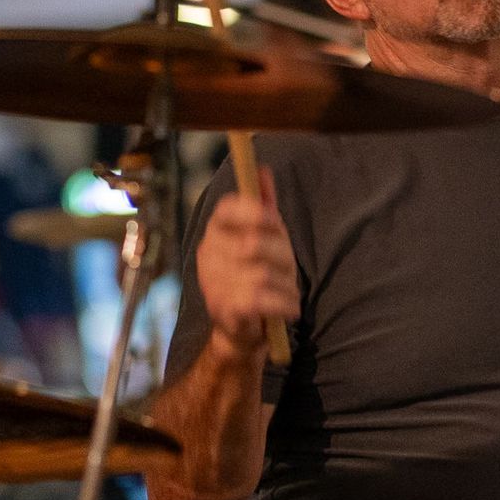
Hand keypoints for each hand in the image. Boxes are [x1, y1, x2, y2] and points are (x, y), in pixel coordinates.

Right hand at [196, 166, 298, 353]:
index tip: (276, 222)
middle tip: (290, 271)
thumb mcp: (266, 238)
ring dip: (287, 287)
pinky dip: (284, 305)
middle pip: (254, 243)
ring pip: (262, 274)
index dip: (255, 212)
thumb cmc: (256, 276)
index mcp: (216, 231)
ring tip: (289, 294)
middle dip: (284, 258)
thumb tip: (263, 170)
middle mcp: (208, 254)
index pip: (227, 208)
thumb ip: (263, 206)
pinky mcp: (223, 308)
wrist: (241, 330)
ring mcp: (212, 282)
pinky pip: (261, 299)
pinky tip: (288, 309)